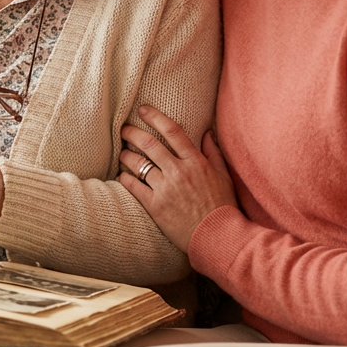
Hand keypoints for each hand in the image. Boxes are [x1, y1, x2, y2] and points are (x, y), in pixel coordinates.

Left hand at [118, 106, 237, 251]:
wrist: (218, 235)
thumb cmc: (223, 206)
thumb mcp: (223, 176)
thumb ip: (213, 152)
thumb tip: (207, 132)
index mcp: (196, 162)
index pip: (172, 131)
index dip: (155, 117)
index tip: (143, 110)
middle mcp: (179, 171)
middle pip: (149, 144)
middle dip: (132, 133)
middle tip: (124, 129)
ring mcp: (166, 188)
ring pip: (138, 164)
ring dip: (126, 156)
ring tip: (122, 153)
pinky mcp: (155, 205)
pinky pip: (134, 186)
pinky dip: (125, 178)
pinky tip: (123, 175)